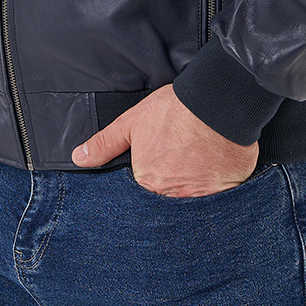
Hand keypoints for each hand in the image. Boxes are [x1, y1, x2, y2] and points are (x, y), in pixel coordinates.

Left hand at [71, 84, 257, 196]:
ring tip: (197, 166)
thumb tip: (79, 157)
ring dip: (192, 189)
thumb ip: (105, 144)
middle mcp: (172, 195)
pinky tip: (215, 171)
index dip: (150, 179)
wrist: (217, 103)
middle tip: (180, 164)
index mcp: (147, 181)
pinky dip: (216, 190)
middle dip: (171, 187)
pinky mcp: (225, 193)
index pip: (143, 193)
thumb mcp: (132, 122)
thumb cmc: (175, 110)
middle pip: (167, 200)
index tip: (159, 166)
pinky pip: (218, 200)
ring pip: (192, 202)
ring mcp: (201, 197)